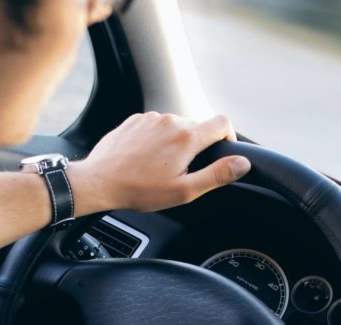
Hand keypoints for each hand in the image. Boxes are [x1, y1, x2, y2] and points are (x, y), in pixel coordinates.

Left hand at [69, 112, 250, 214]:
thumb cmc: (139, 190)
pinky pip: (155, 126)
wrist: (99, 181)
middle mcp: (170, 120)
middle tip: (182, 172)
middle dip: (196, 147)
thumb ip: (217, 175)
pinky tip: (145, 159)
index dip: (228, 137)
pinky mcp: (135, 120)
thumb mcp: (184, 190)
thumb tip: (242, 164)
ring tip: (160, 167)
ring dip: (175, 143)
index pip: (223, 123)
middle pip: (197, 127)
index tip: (221, 152)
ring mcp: (150, 118)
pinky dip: (156, 140)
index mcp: (187, 137)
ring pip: (175, 126)